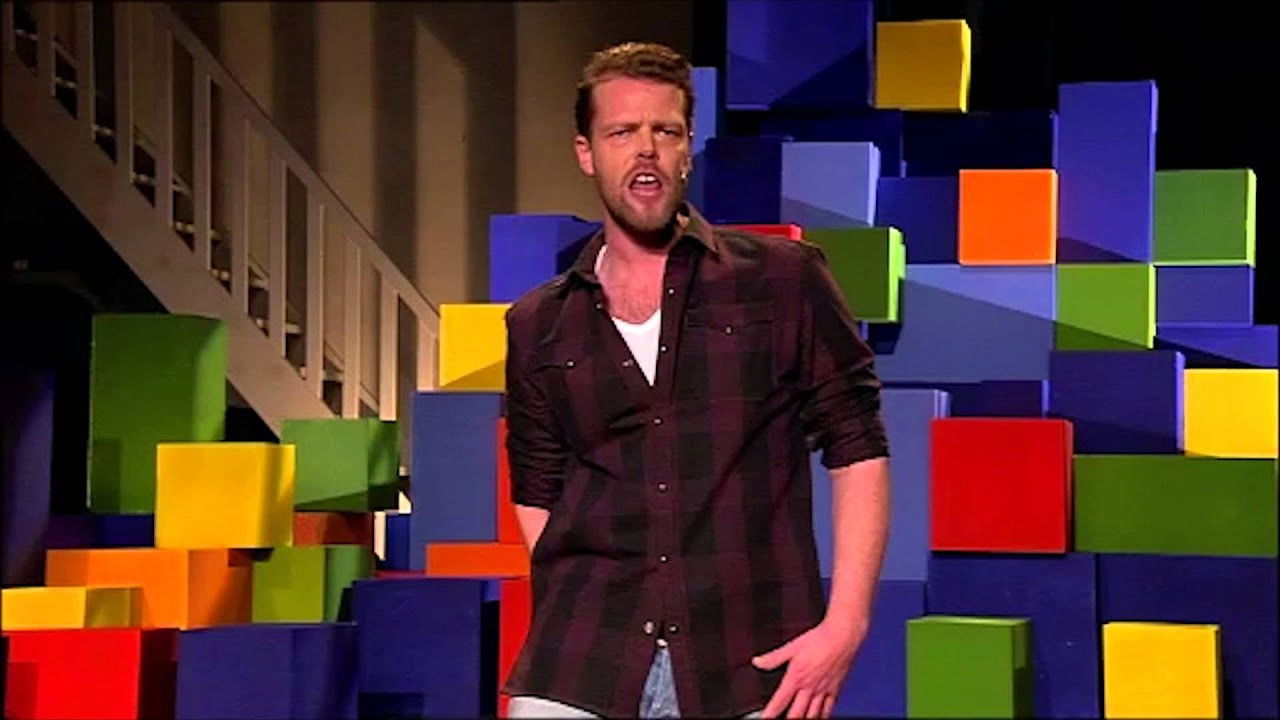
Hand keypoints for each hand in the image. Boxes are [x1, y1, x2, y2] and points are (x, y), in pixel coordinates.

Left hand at [751, 618, 867, 717]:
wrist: (843, 636)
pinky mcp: (835, 688)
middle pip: (797, 713)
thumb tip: (758, 662)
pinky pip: (829, 708)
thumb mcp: (792, 646)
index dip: (770, 713)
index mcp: (797, 677)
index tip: (765, 718)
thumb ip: (774, 657)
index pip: (780, 701)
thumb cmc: (820, 639)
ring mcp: (823, 690)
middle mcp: (810, 687)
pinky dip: (823, 716)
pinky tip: (819, 718)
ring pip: (813, 714)